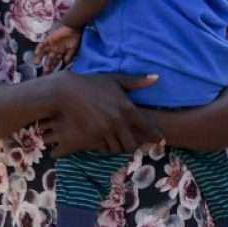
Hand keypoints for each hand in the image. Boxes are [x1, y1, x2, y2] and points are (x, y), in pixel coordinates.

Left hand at [36, 24, 81, 72]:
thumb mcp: (73, 49)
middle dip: (48, 66)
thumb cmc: (75, 38)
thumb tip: (65, 63)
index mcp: (61, 52)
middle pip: (49, 59)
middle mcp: (55, 49)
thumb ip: (69, 56)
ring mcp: (51, 45)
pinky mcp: (48, 40)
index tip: (51, 75)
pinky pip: (42, 45)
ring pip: (44, 53)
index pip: (56, 62)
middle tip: (45, 74)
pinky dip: (39, 49)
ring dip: (41, 59)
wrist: (73, 28)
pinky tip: (37, 54)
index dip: (53, 68)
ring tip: (37, 65)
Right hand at [40, 71, 161, 155]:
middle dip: (133, 145)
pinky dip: (106, 146)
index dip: (155, 136)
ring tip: (117, 142)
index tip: (161, 141)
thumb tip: (157, 77)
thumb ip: (136, 81)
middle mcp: (119, 121)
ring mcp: (106, 130)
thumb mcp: (115, 80)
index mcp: (127, 108)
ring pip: (118, 148)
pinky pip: (105, 148)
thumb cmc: (92, 84)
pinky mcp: (93, 137)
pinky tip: (105, 141)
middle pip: (132, 144)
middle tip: (132, 143)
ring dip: (119, 146)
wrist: (66, 92)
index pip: (147, 127)